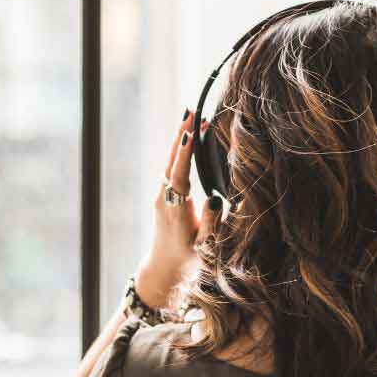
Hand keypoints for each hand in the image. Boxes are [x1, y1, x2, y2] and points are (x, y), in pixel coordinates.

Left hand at [136, 109, 224, 308]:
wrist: (164, 267)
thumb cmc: (188, 258)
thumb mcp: (205, 246)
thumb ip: (211, 224)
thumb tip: (215, 199)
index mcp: (175, 208)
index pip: (179, 174)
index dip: (184, 153)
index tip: (189, 132)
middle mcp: (164, 198)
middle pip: (172, 160)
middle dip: (181, 133)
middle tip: (191, 109)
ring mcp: (162, 195)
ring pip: (171, 161)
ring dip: (181, 138)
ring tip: (191, 116)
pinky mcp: (164, 194)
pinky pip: (172, 167)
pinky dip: (180, 150)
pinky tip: (188, 138)